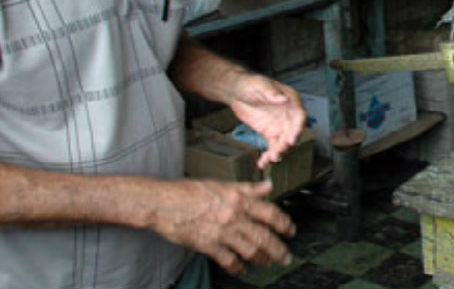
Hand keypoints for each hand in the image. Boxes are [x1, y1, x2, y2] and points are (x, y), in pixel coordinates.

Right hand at [147, 179, 293, 275]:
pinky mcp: (208, 245)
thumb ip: (248, 188)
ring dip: (262, 259)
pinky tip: (242, 269)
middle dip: (278, 249)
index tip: (291, 230)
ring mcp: (222, 232)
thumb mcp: (222, 184)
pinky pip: (228, 260)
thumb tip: (268, 187)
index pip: (270, 212)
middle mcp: (234, 216)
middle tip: (286, 257)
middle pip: (264, 236)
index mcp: (239, 199)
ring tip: (268, 262)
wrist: (163, 203)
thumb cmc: (189, 191)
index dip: (284, 223)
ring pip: (250, 250)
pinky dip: (237, 267)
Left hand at [228, 73, 305, 168]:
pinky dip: (269, 155)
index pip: (300, 116)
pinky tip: (263, 163)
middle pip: (292, 132)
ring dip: (278, 151)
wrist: (236, 91)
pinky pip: (273, 146)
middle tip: (278, 152)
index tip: (292, 139)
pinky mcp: (270, 132)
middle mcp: (288, 114)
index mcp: (290, 99)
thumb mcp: (259, 84)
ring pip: (283, 141)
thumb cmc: (249, 83)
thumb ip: (271, 91)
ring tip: (270, 159)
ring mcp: (280, 124)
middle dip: (286, 143)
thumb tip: (283, 98)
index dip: (298, 128)